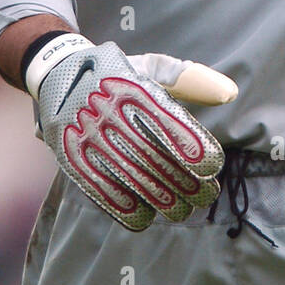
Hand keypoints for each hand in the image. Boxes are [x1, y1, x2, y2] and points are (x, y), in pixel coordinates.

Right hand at [29, 38, 236, 230]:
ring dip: (157, 197)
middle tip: (206, 196)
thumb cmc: (116, 72)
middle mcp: (105, 109)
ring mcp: (85, 133)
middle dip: (181, 179)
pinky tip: (144, 218)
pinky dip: (120, 205)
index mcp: (130, 85)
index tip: (211, 166)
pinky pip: (95, 183)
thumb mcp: (150, 66)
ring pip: (126, 173)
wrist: (54, 71)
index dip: (188, 145)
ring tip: (183, 211)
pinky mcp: (69, 153)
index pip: (163, 119)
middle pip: (149, 152)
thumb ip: (190, 80)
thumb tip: (230, 93)